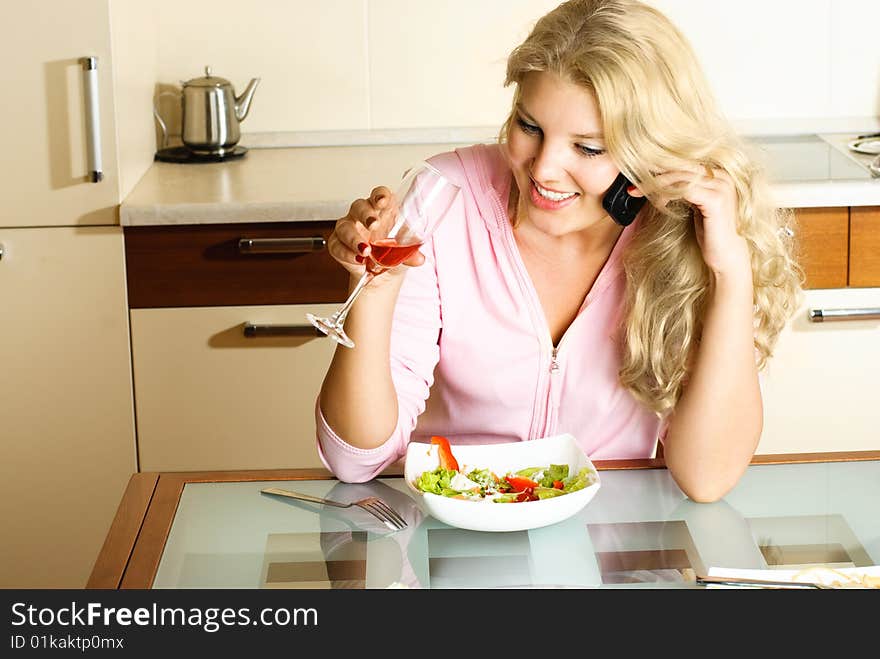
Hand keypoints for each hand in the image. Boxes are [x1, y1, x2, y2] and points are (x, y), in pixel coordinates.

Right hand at [327, 186, 425, 280]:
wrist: (383, 276)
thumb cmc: (394, 254)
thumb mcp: (406, 253)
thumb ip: (411, 254)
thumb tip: (419, 259)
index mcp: (382, 211)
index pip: (379, 195)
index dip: (380, 195)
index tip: (383, 201)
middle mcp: (363, 216)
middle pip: (359, 206)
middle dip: (365, 214)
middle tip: (374, 224)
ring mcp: (349, 229)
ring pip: (344, 226)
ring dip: (354, 238)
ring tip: (365, 251)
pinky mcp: (338, 245)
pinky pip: (336, 246)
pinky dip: (346, 253)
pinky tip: (357, 260)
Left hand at [629, 165, 750, 278]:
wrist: (726, 255)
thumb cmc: (710, 233)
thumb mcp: (695, 205)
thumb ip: (685, 190)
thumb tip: (660, 180)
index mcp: (719, 174)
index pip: (685, 164)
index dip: (661, 169)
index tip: (639, 176)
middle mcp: (723, 176)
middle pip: (682, 167)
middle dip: (654, 176)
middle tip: (634, 186)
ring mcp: (721, 187)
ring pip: (680, 177)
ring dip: (656, 186)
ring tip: (640, 194)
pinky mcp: (716, 200)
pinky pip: (685, 190)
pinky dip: (667, 195)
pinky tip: (659, 204)